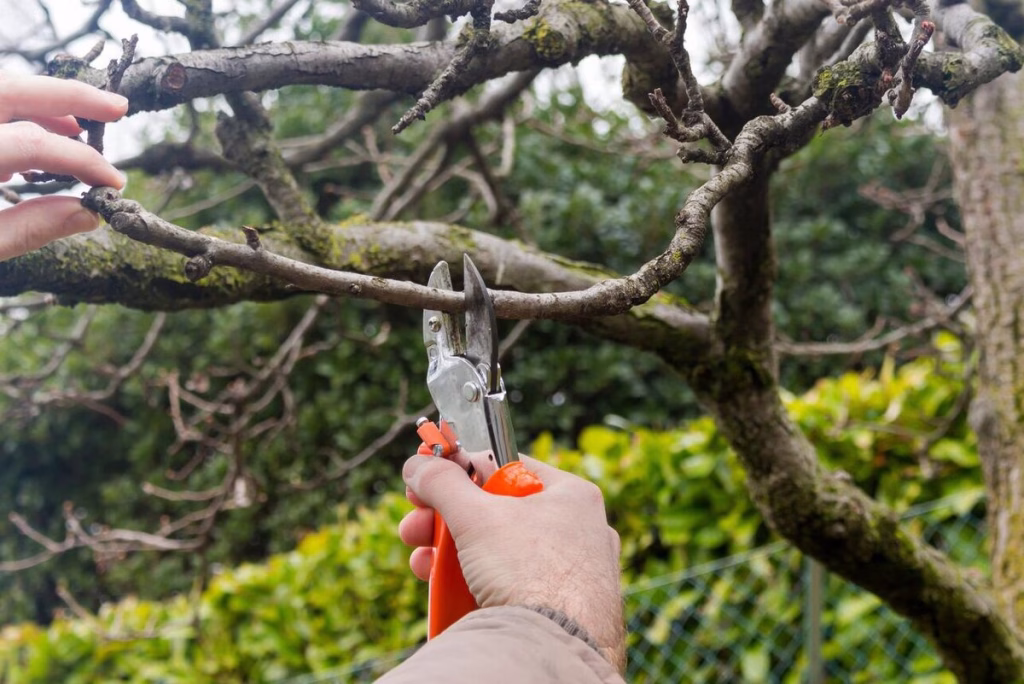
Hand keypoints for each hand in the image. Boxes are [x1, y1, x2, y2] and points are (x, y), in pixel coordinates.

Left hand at [0, 71, 128, 260]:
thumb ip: (29, 227)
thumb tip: (87, 214)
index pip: (32, 143)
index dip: (80, 160)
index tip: (114, 183)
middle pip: (11, 89)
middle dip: (70, 95)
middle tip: (118, 107)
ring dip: (43, 104)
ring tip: (81, 127)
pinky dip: (16, 115)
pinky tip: (41, 137)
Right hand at [400, 453, 624, 667]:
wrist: (555, 647)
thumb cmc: (531, 573)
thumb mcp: (477, 517)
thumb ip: (443, 483)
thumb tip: (420, 464)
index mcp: (571, 495)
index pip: (506, 467)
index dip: (461, 470)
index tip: (427, 476)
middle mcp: (578, 530)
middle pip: (497, 512)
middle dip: (445, 520)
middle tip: (414, 527)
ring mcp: (571, 573)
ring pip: (499, 552)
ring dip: (451, 555)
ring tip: (422, 565)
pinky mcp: (560, 609)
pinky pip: (512, 586)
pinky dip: (475, 585)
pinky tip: (446, 592)